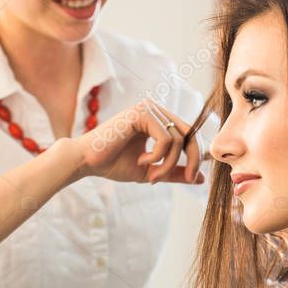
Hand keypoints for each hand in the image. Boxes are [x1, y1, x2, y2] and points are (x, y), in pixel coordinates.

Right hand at [71, 98, 205, 184]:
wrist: (86, 161)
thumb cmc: (113, 164)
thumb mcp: (151, 170)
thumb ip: (174, 172)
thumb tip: (201, 178)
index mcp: (157, 120)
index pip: (188, 135)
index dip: (195, 155)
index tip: (193, 177)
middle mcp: (155, 110)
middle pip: (190, 133)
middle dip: (193, 158)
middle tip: (190, 178)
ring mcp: (148, 108)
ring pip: (178, 138)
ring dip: (168, 163)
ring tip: (152, 176)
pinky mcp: (142, 112)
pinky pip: (165, 138)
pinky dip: (157, 156)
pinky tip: (141, 161)